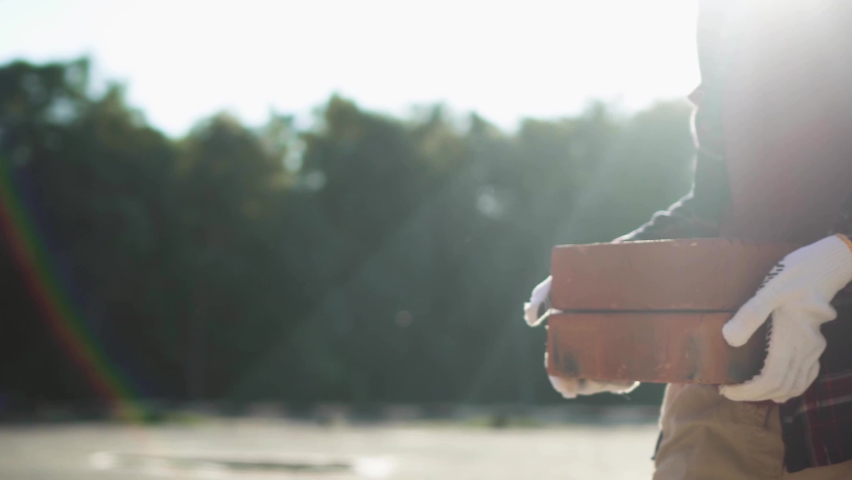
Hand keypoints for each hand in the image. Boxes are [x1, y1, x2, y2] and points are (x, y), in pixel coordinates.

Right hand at [525, 275, 639, 397]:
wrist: (624, 272)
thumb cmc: (587, 280)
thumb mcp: (562, 285)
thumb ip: (542, 296)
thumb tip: (530, 319)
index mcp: (568, 341)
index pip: (559, 369)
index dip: (560, 382)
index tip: (566, 389)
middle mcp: (587, 352)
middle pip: (582, 382)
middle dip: (584, 386)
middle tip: (589, 381)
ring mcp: (610, 357)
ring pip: (604, 383)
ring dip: (603, 385)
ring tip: (606, 373)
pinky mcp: (634, 359)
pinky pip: (627, 380)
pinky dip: (623, 382)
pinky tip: (624, 374)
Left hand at [720, 235, 851, 402]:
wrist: (827, 264)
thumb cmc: (797, 273)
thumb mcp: (770, 288)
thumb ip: (751, 314)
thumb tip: (729, 339)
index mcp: (792, 339)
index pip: (770, 379)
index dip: (747, 391)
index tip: (724, 389)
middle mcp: (806, 349)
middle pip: (781, 387)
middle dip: (754, 395)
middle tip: (728, 391)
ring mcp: (814, 347)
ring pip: (797, 385)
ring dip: (771, 393)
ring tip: (746, 390)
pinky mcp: (816, 342)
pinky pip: (807, 375)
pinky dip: (790, 386)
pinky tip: (776, 386)